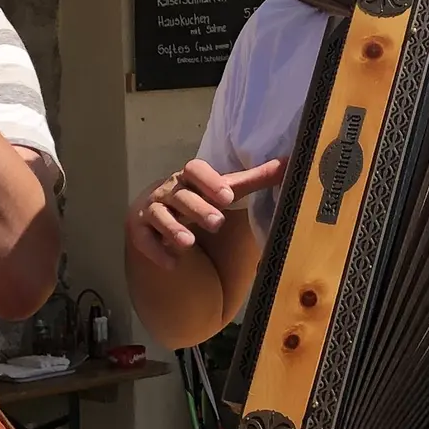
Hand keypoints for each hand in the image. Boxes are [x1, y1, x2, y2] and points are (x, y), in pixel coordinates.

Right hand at [127, 159, 282, 267]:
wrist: (154, 210)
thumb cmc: (197, 197)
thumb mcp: (222, 189)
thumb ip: (254, 179)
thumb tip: (289, 164)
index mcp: (189, 177)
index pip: (195, 170)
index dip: (209, 181)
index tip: (227, 195)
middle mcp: (167, 190)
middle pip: (180, 196)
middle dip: (198, 209)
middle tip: (217, 222)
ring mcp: (151, 210)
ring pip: (159, 215)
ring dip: (173, 229)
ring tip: (189, 243)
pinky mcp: (139, 231)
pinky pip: (144, 240)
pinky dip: (157, 251)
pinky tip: (173, 264)